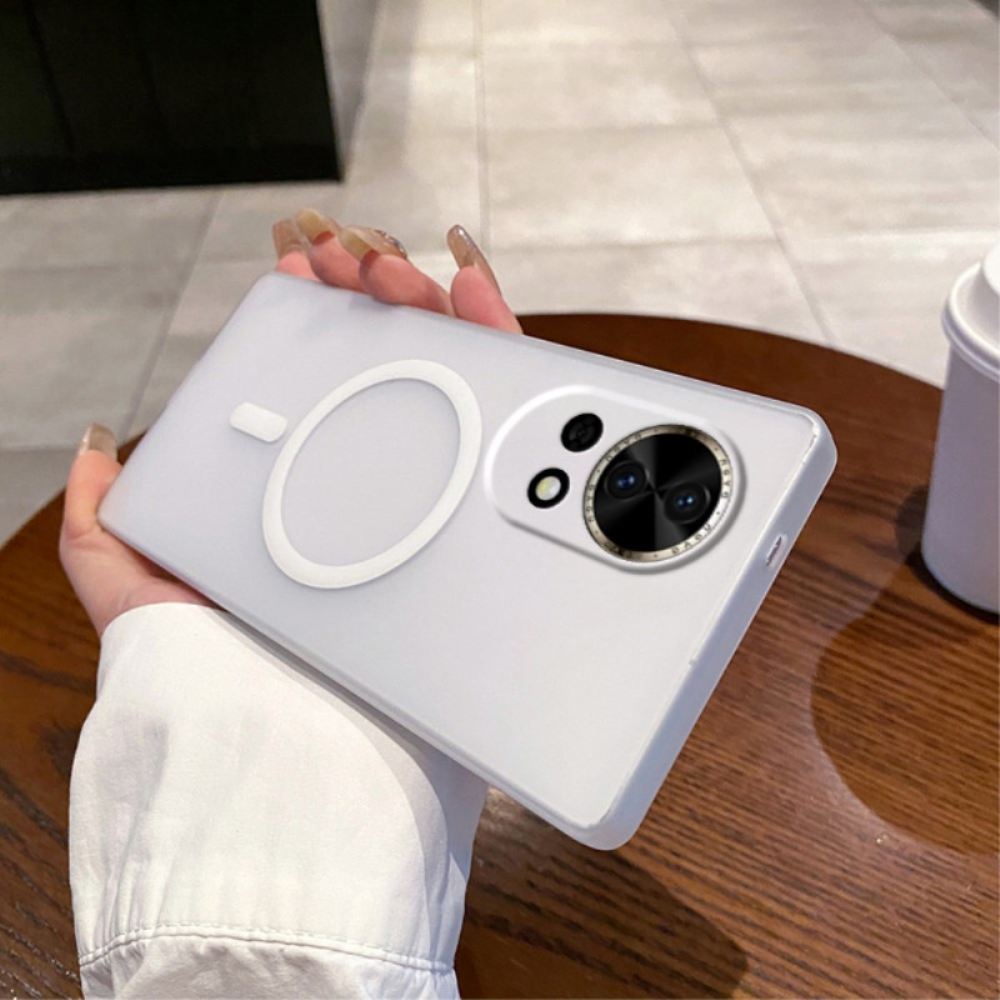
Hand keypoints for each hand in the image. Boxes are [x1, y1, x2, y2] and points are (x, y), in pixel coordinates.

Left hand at [61, 216, 520, 635]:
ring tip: (395, 266)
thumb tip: (99, 446)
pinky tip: (467, 288)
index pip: (321, 385)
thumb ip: (105, 522)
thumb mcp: (133, 586)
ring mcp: (430, 504)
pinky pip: (505, 412)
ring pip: (445, 377)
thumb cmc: (213, 670)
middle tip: (352, 258)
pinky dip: (494, 337)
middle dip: (371, 295)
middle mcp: (373, 497)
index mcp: (306, 499)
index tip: (305, 266)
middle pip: (388, 369)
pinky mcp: (481, 519)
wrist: (290, 741)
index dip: (316, 316)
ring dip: (422, 301)